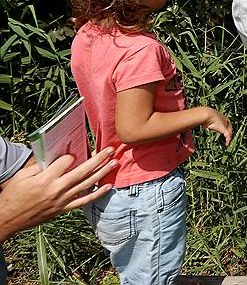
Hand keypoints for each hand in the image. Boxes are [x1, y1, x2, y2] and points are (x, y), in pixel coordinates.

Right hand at [0, 147, 116, 240]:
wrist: (7, 219)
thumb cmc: (13, 195)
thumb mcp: (21, 176)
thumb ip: (39, 165)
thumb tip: (55, 156)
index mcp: (45, 179)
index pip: (66, 161)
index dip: (72, 154)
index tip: (76, 149)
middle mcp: (56, 189)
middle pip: (82, 171)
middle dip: (98, 159)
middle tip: (110, 150)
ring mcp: (62, 200)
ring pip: (87, 185)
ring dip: (102, 173)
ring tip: (114, 163)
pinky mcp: (63, 209)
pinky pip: (84, 202)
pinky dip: (97, 194)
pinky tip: (108, 187)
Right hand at [203, 108, 232, 145]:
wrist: (207, 114)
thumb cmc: (206, 115)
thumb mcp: (210, 119)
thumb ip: (211, 122)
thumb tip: (207, 123)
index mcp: (223, 118)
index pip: (228, 124)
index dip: (228, 129)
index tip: (227, 134)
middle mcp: (226, 121)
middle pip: (230, 129)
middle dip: (230, 134)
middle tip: (228, 140)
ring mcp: (226, 125)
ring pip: (230, 133)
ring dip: (229, 138)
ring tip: (228, 143)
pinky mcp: (224, 129)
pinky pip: (228, 136)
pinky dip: (228, 140)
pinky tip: (226, 144)